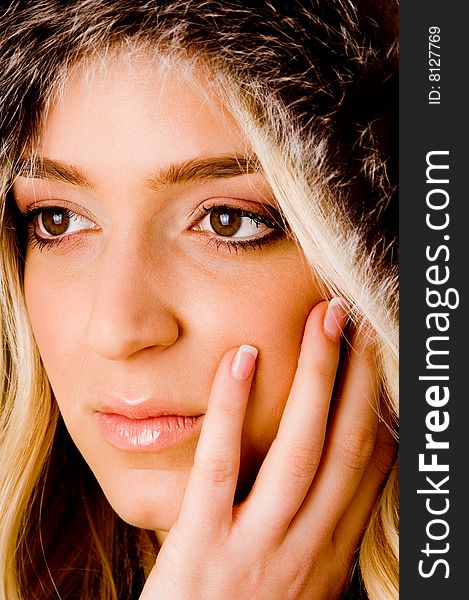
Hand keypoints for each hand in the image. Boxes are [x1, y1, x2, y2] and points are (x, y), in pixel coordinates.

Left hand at [140, 300, 395, 599]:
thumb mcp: (300, 582)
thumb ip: (318, 530)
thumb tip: (340, 475)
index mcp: (331, 552)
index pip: (372, 468)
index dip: (380, 405)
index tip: (378, 357)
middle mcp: (307, 547)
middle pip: (344, 446)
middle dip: (356, 376)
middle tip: (353, 317)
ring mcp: (257, 548)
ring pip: (299, 450)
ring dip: (314, 378)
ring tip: (319, 321)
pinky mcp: (203, 548)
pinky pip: (222, 468)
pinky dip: (233, 411)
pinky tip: (239, 360)